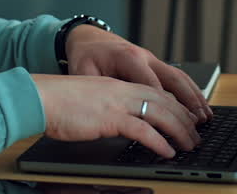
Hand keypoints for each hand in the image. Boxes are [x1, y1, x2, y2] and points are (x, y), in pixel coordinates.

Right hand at [31, 74, 200, 157]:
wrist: (40, 97)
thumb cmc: (57, 102)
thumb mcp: (89, 100)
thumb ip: (107, 108)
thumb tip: (120, 123)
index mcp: (116, 85)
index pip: (154, 92)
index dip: (173, 105)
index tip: (186, 117)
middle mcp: (120, 90)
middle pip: (163, 101)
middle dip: (183, 118)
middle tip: (196, 134)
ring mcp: (116, 102)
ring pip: (159, 113)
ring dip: (178, 130)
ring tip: (189, 144)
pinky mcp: (110, 118)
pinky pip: (142, 130)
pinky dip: (159, 142)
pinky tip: (167, 152)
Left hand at [64, 25, 211, 122]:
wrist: (88, 38)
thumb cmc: (86, 57)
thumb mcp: (84, 72)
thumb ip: (99, 89)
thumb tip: (111, 111)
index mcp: (127, 57)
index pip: (150, 82)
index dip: (162, 102)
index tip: (172, 120)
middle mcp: (144, 56)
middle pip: (172, 79)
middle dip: (187, 101)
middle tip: (199, 122)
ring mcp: (152, 59)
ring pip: (179, 77)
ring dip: (194, 97)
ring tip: (207, 117)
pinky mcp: (154, 64)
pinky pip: (178, 76)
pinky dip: (191, 90)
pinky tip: (201, 105)